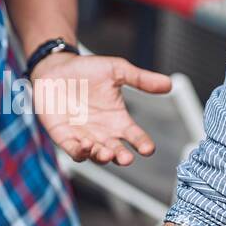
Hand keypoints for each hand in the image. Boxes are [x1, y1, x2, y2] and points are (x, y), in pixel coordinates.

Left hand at [31, 52, 171, 165]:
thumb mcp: (117, 70)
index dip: (142, 144)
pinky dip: (79, 151)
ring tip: (105, 152)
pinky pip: (72, 149)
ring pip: (95, 154)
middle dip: (121, 157)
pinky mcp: (64, 136)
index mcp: (118, 120)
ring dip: (101, 156)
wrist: (56, 68)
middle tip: (126, 158)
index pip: (135, 136)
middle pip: (116, 151)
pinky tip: (84, 146)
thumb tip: (169, 84)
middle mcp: (103, 132)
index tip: (148, 148)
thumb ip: (141, 79)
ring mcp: (83, 136)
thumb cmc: (88, 70)